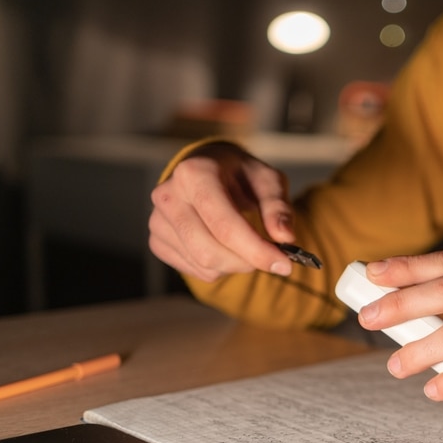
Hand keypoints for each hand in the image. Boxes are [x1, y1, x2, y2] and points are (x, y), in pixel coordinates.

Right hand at [148, 141, 297, 280]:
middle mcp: (168, 196)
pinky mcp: (157, 241)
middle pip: (209, 251)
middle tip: (269, 255)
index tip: (284, 264)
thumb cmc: (239, 176)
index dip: (256, 250)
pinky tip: (225, 247)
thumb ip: (278, 207)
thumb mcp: (267, 180)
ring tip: (245, 244)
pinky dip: (219, 267)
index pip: (224, 224)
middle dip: (246, 261)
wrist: (208, 172)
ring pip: (204, 264)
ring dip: (235, 265)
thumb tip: (285, 237)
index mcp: (194, 174)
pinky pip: (195, 270)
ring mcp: (158, 221)